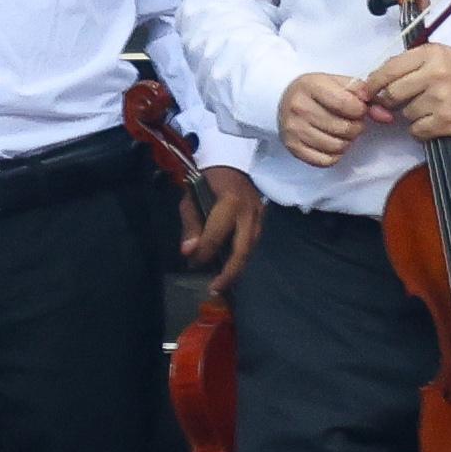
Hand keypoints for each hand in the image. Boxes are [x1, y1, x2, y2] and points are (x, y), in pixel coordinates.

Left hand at [182, 165, 261, 289]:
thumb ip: (191, 225)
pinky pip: (252, 244)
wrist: (232, 162)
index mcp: (230, 202)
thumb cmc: (207, 180)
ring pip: (250, 249)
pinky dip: (241, 258)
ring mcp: (260, 217)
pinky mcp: (262, 220)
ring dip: (236, 269)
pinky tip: (230, 269)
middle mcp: (249, 212)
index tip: (193, 263)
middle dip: (229, 273)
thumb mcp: (191, 198)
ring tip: (222, 285)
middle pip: (242, 249)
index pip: (217, 234)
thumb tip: (188, 252)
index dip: (204, 251)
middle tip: (215, 289)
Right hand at [276, 69, 374, 167]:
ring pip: (336, 146)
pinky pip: (325, 161)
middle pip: (344, 128)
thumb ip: (364, 95)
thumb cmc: (317, 91)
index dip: (361, 110)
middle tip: (352, 122)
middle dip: (356, 127)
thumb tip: (386, 116)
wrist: (283, 99)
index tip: (358, 108)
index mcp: (310, 85)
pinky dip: (335, 155)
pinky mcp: (292, 147)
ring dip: (347, 141)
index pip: (347, 105)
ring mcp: (293, 129)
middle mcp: (298, 108)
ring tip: (343, 132)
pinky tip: (333, 143)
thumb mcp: (338, 82)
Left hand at [363, 42, 450, 139]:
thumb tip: (376, 78)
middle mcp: (435, 75)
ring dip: (409, 114)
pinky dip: (420, 129)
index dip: (373, 83)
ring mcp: (441, 100)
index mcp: (430, 55)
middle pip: (391, 94)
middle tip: (395, 102)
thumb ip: (409, 63)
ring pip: (404, 114)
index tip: (369, 90)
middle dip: (389, 100)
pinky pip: (416, 131)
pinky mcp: (447, 122)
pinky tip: (432, 120)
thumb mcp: (439, 55)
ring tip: (427, 107)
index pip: (388, 69)